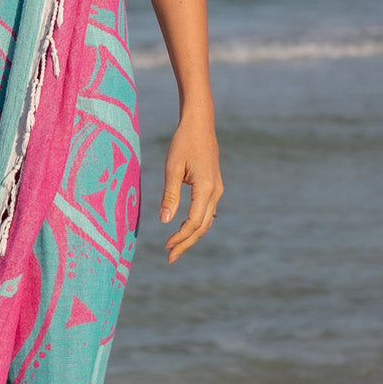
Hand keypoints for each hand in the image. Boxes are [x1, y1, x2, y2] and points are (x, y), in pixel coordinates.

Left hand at [159, 114, 222, 262]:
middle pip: (203, 226)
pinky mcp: (214, 186)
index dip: (181, 237)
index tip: (166, 246)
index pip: (194, 222)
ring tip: (175, 248)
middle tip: (170, 258)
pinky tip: (185, 230)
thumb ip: (170, 195)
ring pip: (206, 220)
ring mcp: (217, 189)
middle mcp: (216, 191)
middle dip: (186, 243)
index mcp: (206, 188)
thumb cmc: (183, 142)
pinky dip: (197, 224)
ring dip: (192, 235)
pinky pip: (207, 211)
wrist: (199, 124)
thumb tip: (165, 221)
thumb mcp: (172, 167)